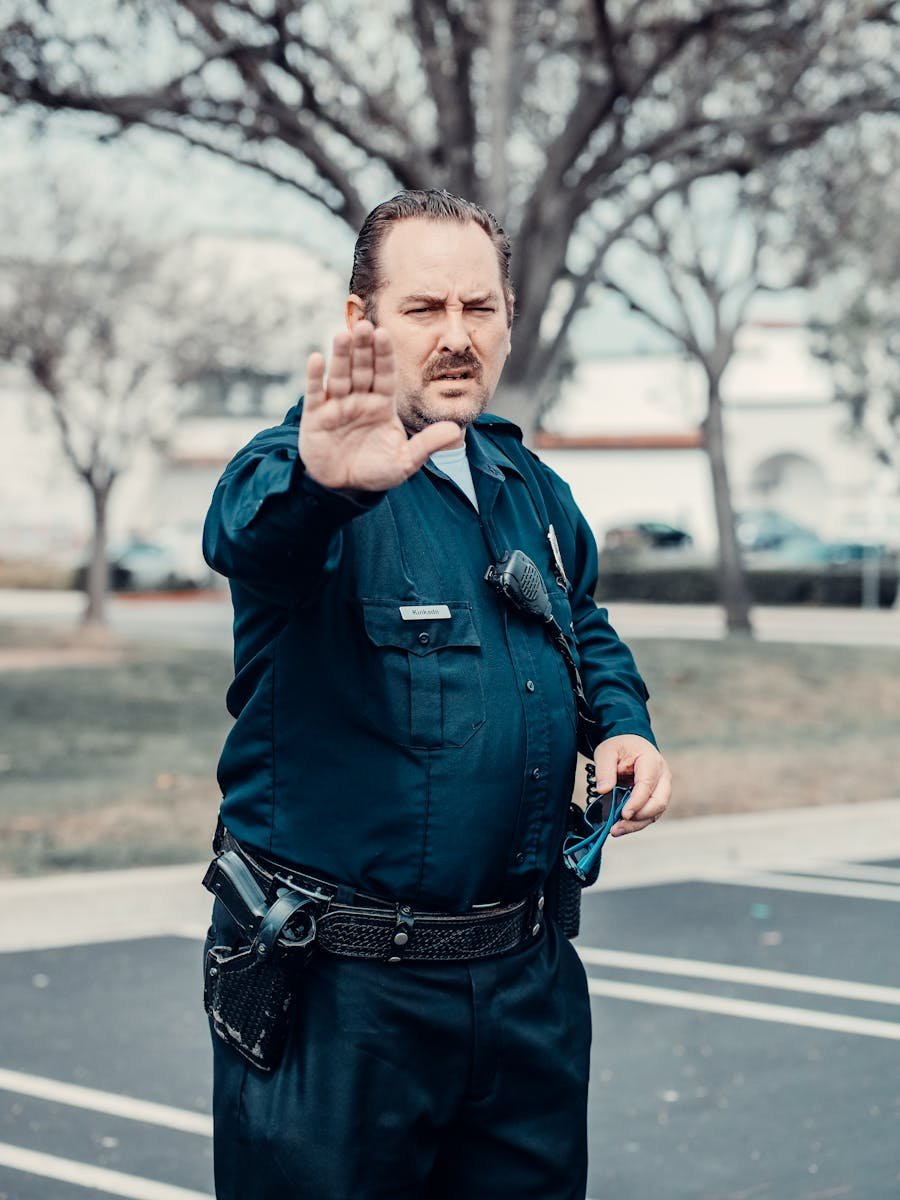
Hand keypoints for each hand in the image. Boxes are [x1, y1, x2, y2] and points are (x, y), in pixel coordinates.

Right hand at [299, 321, 460, 491]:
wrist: (346, 488)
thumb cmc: (376, 471)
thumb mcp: (405, 461)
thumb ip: (427, 444)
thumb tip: (454, 431)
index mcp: (382, 403)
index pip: (385, 374)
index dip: (384, 355)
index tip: (385, 334)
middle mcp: (360, 399)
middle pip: (362, 369)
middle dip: (363, 348)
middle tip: (365, 326)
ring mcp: (337, 405)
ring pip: (339, 376)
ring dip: (341, 356)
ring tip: (343, 335)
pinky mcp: (315, 416)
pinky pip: (315, 393)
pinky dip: (315, 377)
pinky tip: (317, 359)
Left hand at [592, 734, 670, 836]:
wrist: (630, 745)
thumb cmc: (620, 747)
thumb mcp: (607, 752)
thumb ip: (605, 770)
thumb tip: (604, 790)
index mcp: (651, 762)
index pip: (647, 785)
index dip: (637, 802)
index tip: (623, 814)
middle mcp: (662, 776)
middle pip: (658, 802)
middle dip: (639, 817)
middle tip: (618, 826)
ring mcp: (662, 789)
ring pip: (656, 812)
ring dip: (637, 824)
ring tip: (616, 831)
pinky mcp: (656, 798)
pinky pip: (650, 814)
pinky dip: (636, 823)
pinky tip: (621, 827)